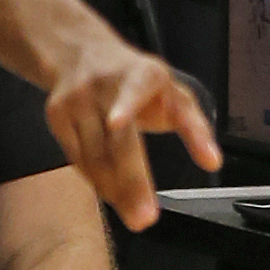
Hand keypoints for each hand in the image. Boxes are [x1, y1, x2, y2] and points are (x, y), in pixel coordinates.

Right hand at [45, 36, 221, 231]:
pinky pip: (78, 159)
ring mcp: (77, 98)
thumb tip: (213, 161)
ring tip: (135, 216)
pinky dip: (97, 181)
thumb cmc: (139, 82)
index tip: (117, 121)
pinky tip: (112, 195)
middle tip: (145, 217)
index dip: (125, 105)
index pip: (134, 89)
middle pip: (116, 137)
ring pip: (95, 155)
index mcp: (141, 74)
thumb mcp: (172, 93)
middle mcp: (105, 83)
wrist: (82, 52)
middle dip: (132, 180)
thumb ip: (194, 127)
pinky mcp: (56, 114)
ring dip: (116, 191)